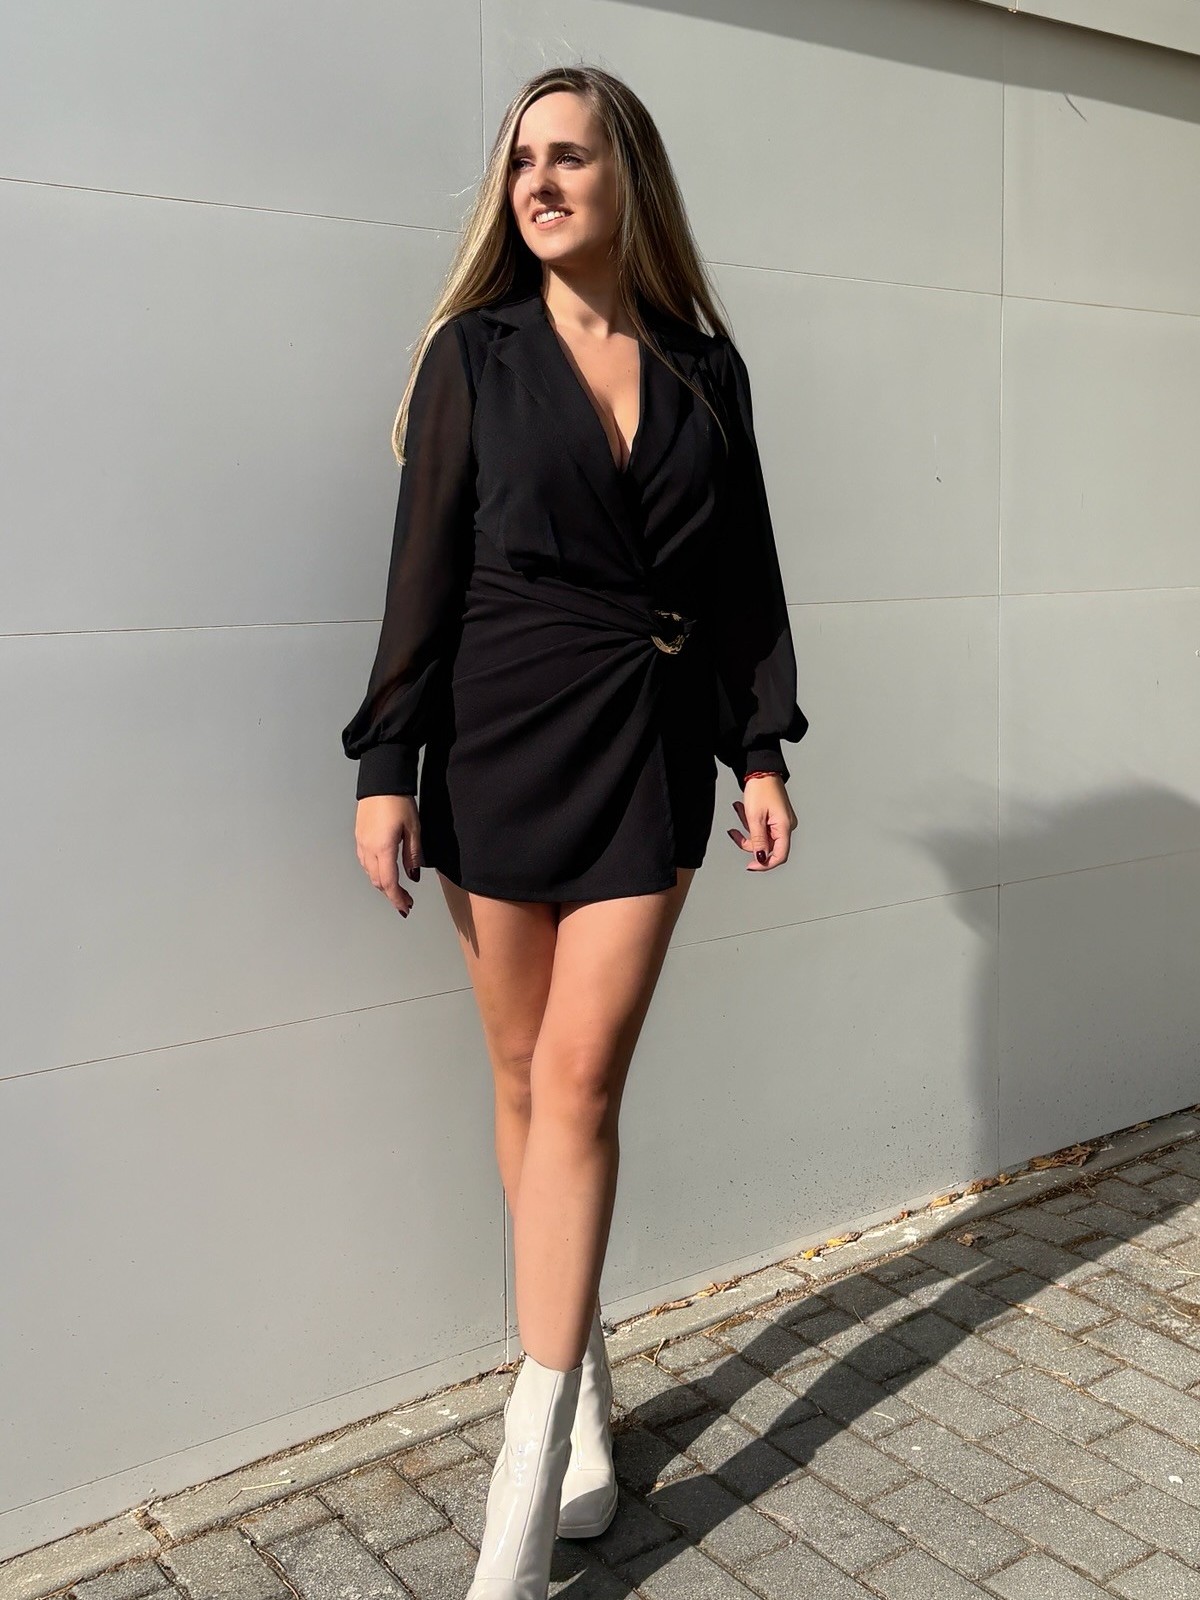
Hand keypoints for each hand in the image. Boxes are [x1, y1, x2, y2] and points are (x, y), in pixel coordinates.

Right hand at [355, 794, 421, 916]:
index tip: (406, 907)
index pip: (389, 883)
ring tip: (397, 888)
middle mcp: (368, 849)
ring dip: (382, 884)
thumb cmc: (399, 802)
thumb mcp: (414, 828)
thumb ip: (413, 855)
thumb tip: (413, 876)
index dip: (397, 898)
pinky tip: (384, 870)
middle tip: (406, 901)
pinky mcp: (359, 837)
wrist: (381, 782)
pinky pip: (364, 862)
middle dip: (391, 894)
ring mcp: (361, 843)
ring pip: (369, 873)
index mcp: (383, 849)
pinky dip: (374, 872)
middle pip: (377, 881)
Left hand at [727, 775, 796, 869]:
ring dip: (747, 828)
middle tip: (735, 833)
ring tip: (740, 809)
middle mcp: (786, 826)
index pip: (779, 856)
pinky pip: (762, 827)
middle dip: (749, 840)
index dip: (765, 864)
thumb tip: (761, 858)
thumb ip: (758, 841)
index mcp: (785, 827)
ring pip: (762, 836)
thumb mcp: (754, 817)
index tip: (750, 866)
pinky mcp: (775, 817)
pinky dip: (750, 822)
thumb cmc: (761, 789)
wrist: (762, 770)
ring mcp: (781, 822)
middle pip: (768, 846)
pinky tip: (743, 808)